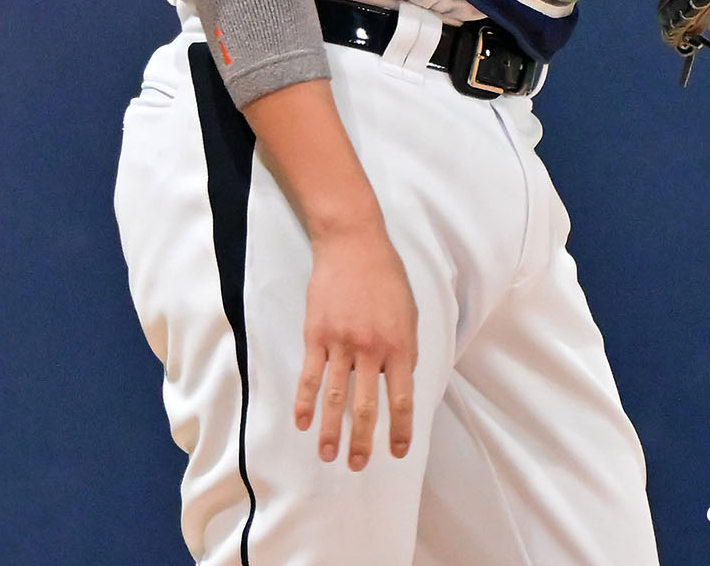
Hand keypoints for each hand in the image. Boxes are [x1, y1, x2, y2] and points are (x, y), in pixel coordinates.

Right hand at [294, 225, 417, 469]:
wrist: (353, 243)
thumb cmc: (385, 275)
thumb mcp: (408, 311)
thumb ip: (405, 349)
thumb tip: (399, 381)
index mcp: (399, 344)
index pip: (402, 398)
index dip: (400, 429)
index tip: (397, 452)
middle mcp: (371, 348)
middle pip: (366, 406)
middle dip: (363, 440)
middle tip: (357, 465)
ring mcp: (341, 342)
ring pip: (335, 397)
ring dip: (330, 430)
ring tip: (328, 455)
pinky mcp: (316, 334)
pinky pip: (310, 375)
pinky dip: (304, 402)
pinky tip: (301, 422)